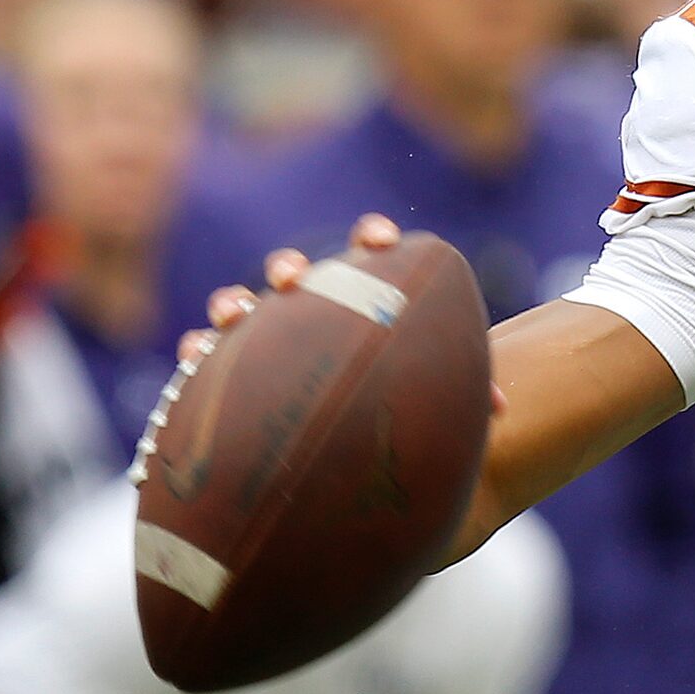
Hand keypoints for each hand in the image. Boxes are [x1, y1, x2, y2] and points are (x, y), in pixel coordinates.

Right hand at [173, 213, 504, 416]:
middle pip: (294, 274)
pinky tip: (195, 362)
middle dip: (291, 269)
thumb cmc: (396, 408)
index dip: (370, 237)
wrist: (349, 456)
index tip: (382, 240)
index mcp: (360, 302)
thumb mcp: (429, 398)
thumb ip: (460, 394)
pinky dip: (196, 355)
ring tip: (236, 314)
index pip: (366, 254)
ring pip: (239, 309)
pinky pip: (201, 361)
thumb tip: (499, 408)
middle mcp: (307, 312)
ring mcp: (263, 341)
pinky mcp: (226, 378)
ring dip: (234, 305)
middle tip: (295, 279)